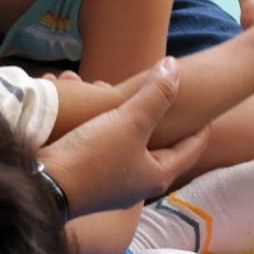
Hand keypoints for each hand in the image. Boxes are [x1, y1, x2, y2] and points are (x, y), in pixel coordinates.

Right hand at [36, 58, 210, 216]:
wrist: (45, 186)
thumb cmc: (94, 158)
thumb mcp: (130, 122)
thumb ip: (155, 95)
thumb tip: (175, 67)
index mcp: (157, 174)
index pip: (191, 148)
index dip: (201, 126)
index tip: (208, 109)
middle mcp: (139, 181)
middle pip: (159, 144)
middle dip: (156, 114)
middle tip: (165, 94)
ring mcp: (113, 180)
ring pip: (127, 139)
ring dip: (123, 114)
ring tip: (117, 90)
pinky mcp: (89, 173)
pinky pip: (103, 141)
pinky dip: (102, 121)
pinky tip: (92, 104)